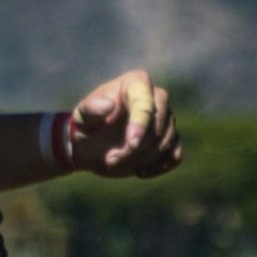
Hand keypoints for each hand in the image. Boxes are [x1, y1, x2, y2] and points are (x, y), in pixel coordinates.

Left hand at [53, 69, 180, 179]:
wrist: (90, 145)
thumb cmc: (86, 125)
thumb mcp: (81, 116)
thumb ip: (91, 109)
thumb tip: (109, 105)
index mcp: (136, 84)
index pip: (145, 102)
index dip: (141, 123)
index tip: (132, 142)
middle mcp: (157, 98)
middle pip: (160, 123)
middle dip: (137, 146)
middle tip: (111, 160)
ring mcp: (167, 119)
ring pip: (167, 141)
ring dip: (142, 158)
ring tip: (114, 163)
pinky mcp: (170, 139)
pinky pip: (175, 155)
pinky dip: (160, 166)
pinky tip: (140, 172)